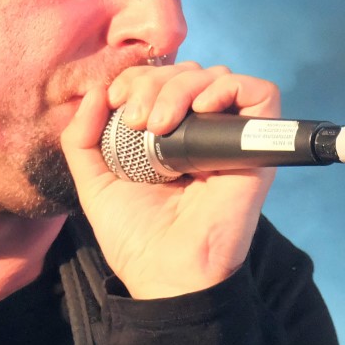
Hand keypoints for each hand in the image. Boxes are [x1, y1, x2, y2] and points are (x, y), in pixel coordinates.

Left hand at [60, 62, 280, 299]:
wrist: (167, 273)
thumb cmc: (135, 236)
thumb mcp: (95, 181)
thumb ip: (83, 138)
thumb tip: (95, 92)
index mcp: (169, 134)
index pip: (161, 78)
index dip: (137, 77)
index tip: (116, 101)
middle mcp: (202, 131)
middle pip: (187, 71)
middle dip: (154, 81)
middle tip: (138, 119)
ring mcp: (230, 138)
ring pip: (217, 76)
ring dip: (181, 87)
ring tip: (159, 124)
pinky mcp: (257, 149)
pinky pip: (261, 95)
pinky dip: (231, 88)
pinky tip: (201, 110)